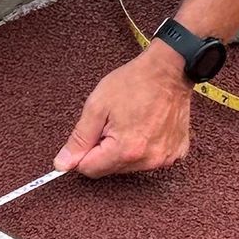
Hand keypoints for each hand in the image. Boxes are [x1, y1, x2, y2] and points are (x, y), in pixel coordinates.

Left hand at [54, 48, 192, 178]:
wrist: (169, 69)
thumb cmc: (133, 83)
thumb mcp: (97, 106)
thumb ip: (79, 139)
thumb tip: (62, 164)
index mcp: (125, 150)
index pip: (90, 169)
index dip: (83, 152)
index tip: (90, 134)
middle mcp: (147, 160)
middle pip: (110, 169)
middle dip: (105, 150)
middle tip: (112, 123)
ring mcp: (165, 158)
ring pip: (130, 166)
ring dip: (124, 149)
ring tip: (131, 122)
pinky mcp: (176, 152)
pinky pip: (151, 159)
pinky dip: (145, 147)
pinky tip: (147, 126)